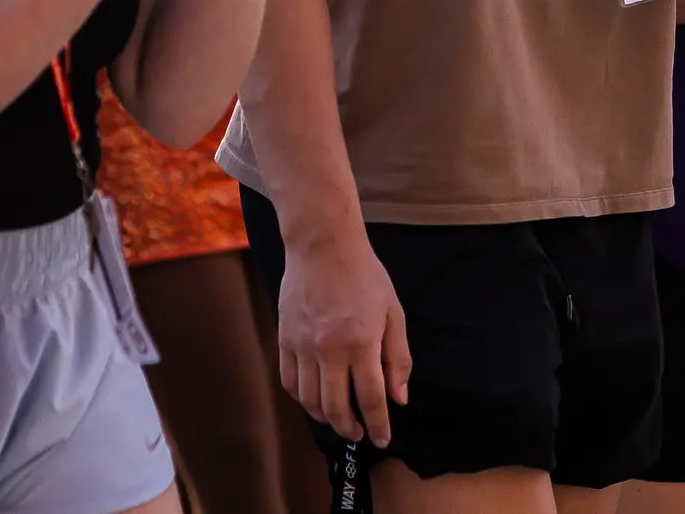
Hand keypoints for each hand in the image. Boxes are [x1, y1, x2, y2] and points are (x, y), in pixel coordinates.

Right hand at [276, 222, 411, 446]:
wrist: (322, 245)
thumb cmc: (364, 275)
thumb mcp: (394, 312)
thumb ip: (397, 358)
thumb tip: (398, 397)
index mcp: (361, 341)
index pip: (371, 398)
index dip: (378, 424)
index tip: (383, 439)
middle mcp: (329, 349)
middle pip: (336, 407)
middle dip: (350, 428)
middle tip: (359, 432)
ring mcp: (303, 345)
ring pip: (310, 400)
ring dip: (325, 418)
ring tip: (338, 419)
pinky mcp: (285, 339)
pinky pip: (289, 382)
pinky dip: (302, 399)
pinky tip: (314, 399)